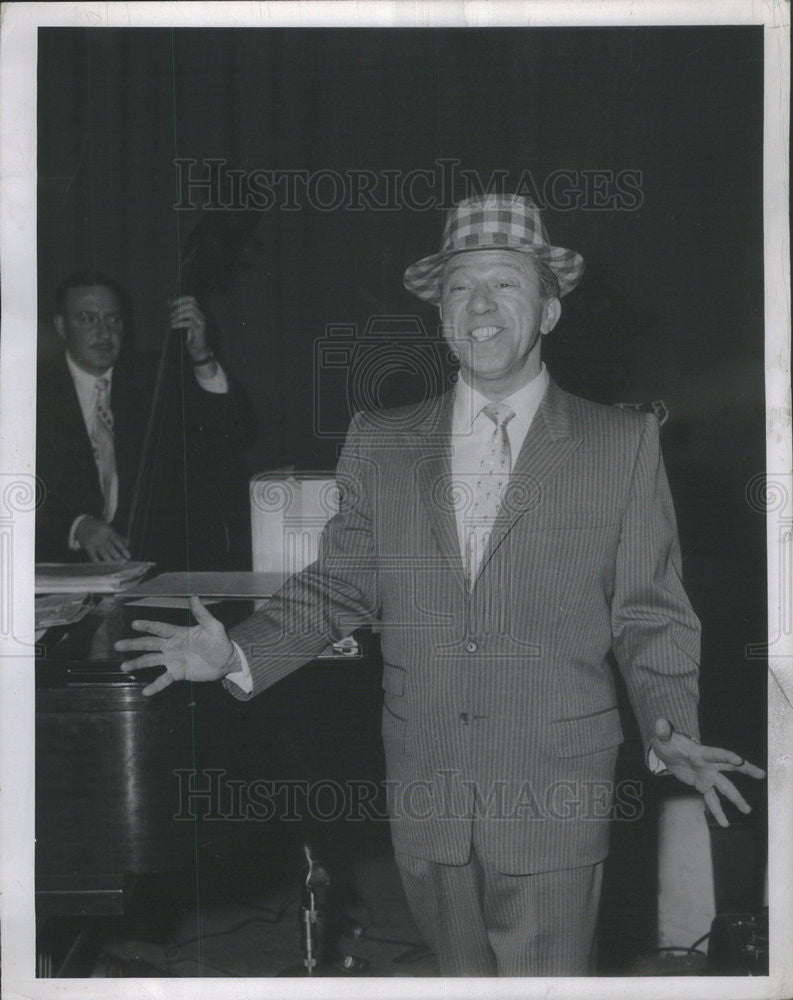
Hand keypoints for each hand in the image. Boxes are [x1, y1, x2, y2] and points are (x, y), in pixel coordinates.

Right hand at [75, 516, 130, 561]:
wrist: (81, 524)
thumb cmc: (98, 527)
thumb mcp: (108, 529)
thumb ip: (118, 536)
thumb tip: (128, 544)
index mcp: (108, 532)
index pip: (118, 542)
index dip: (123, 549)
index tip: (128, 556)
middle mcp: (102, 537)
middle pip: (111, 548)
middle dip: (118, 556)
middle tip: (124, 563)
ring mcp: (94, 542)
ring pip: (103, 553)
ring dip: (110, 560)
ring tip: (116, 566)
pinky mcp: (87, 546)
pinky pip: (93, 556)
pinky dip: (98, 561)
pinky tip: (103, 567)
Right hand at [115, 596, 238, 695]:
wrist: (227, 661)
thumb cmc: (220, 641)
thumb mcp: (213, 626)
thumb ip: (202, 614)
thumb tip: (194, 597)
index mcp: (178, 633)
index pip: (160, 628)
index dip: (147, 626)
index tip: (134, 624)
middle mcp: (172, 646)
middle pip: (149, 644)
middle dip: (133, 644)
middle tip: (118, 645)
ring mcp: (173, 660)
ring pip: (151, 661)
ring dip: (137, 664)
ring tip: (124, 667)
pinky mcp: (177, 673)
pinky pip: (163, 679)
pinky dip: (155, 686)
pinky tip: (146, 692)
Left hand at [169, 295, 209, 361]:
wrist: (199, 350)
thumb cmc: (190, 336)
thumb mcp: (184, 322)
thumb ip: (178, 313)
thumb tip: (169, 301)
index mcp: (198, 313)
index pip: (192, 300)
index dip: (182, 299)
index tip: (172, 304)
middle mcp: (201, 316)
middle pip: (191, 305)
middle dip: (179, 308)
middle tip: (171, 315)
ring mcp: (201, 323)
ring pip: (190, 313)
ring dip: (179, 316)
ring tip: (172, 321)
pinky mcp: (199, 330)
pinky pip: (189, 323)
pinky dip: (179, 324)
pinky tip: (174, 327)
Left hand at [651, 718, 764, 826]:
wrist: (667, 752)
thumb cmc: (667, 742)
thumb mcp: (663, 737)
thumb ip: (663, 732)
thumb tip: (659, 723)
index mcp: (700, 752)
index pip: (716, 753)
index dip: (727, 756)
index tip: (739, 760)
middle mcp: (708, 765)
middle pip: (730, 767)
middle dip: (746, 770)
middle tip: (761, 774)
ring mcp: (707, 776)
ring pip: (725, 787)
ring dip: (736, 798)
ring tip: (747, 810)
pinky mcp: (703, 785)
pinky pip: (712, 800)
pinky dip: (718, 811)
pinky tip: (725, 823)